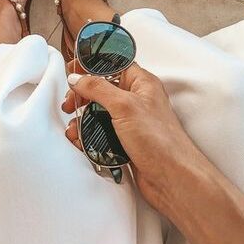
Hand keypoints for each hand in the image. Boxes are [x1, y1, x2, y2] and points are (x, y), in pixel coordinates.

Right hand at [62, 61, 202, 213]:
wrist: (172, 179)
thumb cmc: (160, 141)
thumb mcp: (124, 106)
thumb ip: (98, 88)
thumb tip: (77, 78)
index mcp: (142, 83)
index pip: (113, 64)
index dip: (92, 65)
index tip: (73, 70)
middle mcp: (136, 100)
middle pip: (101, 89)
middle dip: (82, 96)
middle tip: (70, 104)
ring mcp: (130, 121)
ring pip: (98, 112)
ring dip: (82, 119)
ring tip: (73, 128)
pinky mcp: (125, 141)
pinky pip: (101, 132)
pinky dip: (88, 135)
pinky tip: (80, 141)